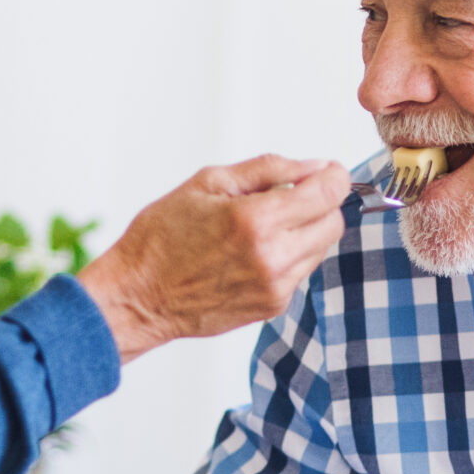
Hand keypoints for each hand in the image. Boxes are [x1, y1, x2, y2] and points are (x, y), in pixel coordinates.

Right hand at [78, 156, 348, 361]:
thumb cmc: (162, 236)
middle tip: (292, 194)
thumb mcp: (209, 183)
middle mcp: (273, 258)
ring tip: (263, 225)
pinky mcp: (273, 306)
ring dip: (305, 230)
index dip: (334, 176)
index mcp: (255, 221)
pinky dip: (289, 255)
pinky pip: (300, 271)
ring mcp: (276, 287)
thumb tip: (315, 167)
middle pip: (334, 222)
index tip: (326, 170)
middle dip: (321, 203)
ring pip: (321, 248)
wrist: (138, 296)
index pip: (328, 194)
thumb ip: (268, 169)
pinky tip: (253, 251)